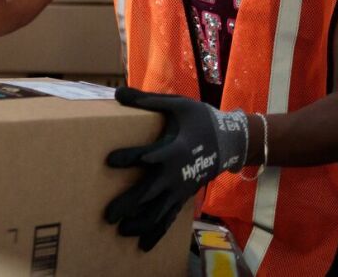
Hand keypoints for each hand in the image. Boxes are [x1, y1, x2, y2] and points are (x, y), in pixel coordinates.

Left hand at [104, 86, 248, 251]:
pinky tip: (141, 246)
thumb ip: (146, 100)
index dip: (130, 157)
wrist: (230, 142)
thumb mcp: (177, 105)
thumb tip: (118, 92)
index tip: (109, 160)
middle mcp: (176, 173)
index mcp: (173, 149)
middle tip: (108, 215)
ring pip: (159, 211)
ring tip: (120, 231)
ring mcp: (180, 189)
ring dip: (140, 222)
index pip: (148, 155)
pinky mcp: (183, 197)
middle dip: (129, 204)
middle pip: (150, 192)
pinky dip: (156, 232)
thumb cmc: (200, 120)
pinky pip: (169, 218)